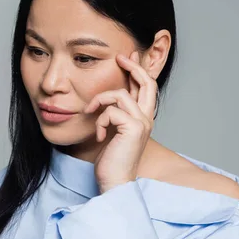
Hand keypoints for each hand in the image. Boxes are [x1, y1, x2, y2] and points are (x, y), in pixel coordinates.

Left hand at [83, 51, 157, 193]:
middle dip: (133, 66)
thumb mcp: (112, 131)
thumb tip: (107, 99)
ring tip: (90, 113)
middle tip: (119, 57)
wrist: (114, 182)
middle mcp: (147, 119)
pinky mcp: (133, 128)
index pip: (146, 87)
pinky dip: (100, 121)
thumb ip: (113, 114)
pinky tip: (100, 136)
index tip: (127, 56)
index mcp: (143, 119)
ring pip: (120, 94)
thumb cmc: (111, 161)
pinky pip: (111, 110)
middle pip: (148, 82)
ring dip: (100, 101)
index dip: (138, 69)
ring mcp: (142, 123)